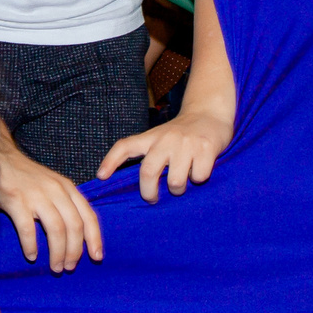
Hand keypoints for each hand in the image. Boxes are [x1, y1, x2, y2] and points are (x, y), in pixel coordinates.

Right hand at [0, 132, 101, 271]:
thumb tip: (76, 234)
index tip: (97, 256)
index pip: (88, 215)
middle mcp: (55, 190)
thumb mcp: (52, 184)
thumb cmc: (24, 177)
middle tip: (70, 267)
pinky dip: (31, 245)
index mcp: (67, 188)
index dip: (94, 238)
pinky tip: (31, 256)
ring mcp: (36, 195)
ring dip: (58, 252)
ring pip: (56, 229)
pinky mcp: (16, 200)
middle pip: (74, 226)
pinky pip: (27, 228)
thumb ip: (64, 203)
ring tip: (56, 267)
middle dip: (75, 251)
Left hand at [99, 110, 230, 202]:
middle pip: (148, 172)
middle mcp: (166, 139)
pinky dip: (199, 179)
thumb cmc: (182, 133)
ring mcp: (186, 143)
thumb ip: (150, 154)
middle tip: (152, 199)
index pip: (125, 146)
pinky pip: (198, 177)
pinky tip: (200, 169)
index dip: (110, 161)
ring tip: (180, 185)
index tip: (101, 176)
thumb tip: (134, 184)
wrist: (210, 113)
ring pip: (175, 181)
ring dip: (177, 190)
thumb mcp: (160, 137)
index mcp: (151, 137)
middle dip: (148, 192)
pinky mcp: (206, 148)